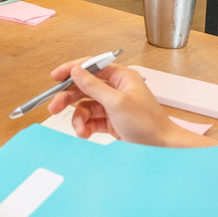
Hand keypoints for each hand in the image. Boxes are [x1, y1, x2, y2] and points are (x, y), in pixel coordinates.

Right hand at [46, 60, 207, 146]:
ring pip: (85, 106)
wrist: (163, 149)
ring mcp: (113, 106)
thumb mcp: (117, 103)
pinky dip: (85, 127)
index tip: (56, 77)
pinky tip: (84, 133)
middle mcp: (116, 89)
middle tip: (54, 106)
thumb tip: (76, 71)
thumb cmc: (149, 124)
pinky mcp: (111, 122)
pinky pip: (90, 120)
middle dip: (69, 98)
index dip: (71, 70)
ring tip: (79, 129)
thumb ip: (94, 86)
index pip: (91, 67)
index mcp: (121, 77)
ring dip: (78, 118)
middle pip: (84, 87)